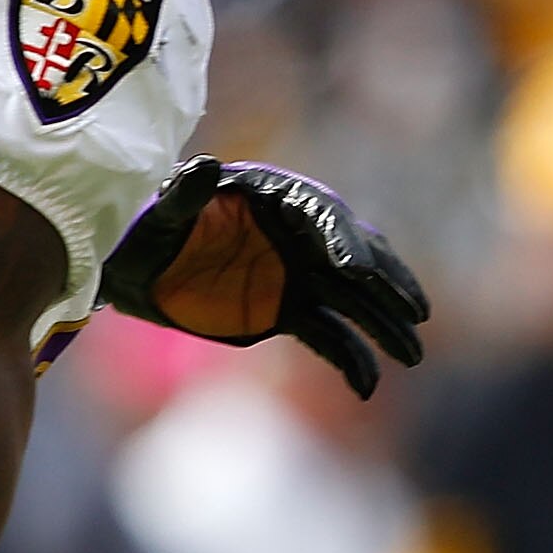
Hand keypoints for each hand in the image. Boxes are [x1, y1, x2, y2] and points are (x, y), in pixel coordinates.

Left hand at [101, 158, 429, 396]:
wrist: (136, 270)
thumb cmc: (147, 231)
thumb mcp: (161, 214)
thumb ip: (185, 194)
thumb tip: (205, 166)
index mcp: (276, 197)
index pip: (321, 215)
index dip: (342, 240)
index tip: (357, 270)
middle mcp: (299, 235)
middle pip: (356, 255)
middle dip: (388, 283)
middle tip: (416, 311)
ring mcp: (298, 274)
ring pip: (355, 300)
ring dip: (386, 325)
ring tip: (414, 354)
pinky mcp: (289, 310)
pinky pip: (329, 335)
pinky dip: (351, 359)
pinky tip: (369, 386)